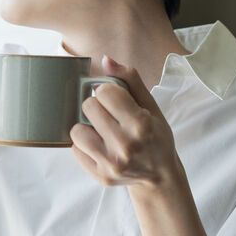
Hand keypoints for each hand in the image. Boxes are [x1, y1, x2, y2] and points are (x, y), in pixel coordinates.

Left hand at [70, 55, 186, 192]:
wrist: (160, 176)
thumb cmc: (156, 137)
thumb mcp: (151, 106)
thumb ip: (130, 80)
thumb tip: (105, 60)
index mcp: (140, 124)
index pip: (104, 91)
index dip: (108, 91)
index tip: (116, 100)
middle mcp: (125, 145)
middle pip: (88, 107)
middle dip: (97, 107)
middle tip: (110, 115)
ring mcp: (111, 162)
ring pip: (76, 130)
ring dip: (87, 126)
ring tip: (102, 130)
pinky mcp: (100, 175)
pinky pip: (76, 150)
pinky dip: (85, 145)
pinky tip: (100, 145)